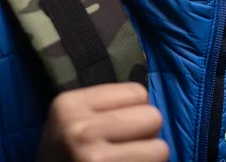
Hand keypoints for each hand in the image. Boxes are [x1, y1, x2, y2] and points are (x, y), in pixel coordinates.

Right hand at [37, 82, 168, 161]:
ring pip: (159, 149)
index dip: (135, 111)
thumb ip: (106, 102)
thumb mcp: (72, 120)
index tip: (116, 127)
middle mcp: (79, 130)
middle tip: (125, 148)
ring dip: (148, 157)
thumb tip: (149, 71)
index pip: (138, 93)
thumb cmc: (66, 155)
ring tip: (126, 160)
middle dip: (145, 134)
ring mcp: (92, 159)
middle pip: (153, 117)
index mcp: (69, 104)